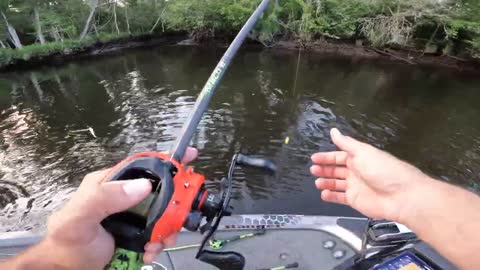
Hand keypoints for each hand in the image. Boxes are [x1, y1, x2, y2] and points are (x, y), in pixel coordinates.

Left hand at [45, 148, 197, 269]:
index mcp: (110, 182)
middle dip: (173, 204)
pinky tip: (150, 252)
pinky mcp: (138, 234)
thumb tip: (144, 185)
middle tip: (177, 218)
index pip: (142, 165)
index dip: (166, 160)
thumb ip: (105, 198)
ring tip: (160, 242)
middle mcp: (124, 196)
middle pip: (160, 191)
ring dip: (167, 228)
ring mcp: (133, 216)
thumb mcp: (80, 217)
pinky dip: (159, 243)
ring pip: (163, 214)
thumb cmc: (68, 242)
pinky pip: (158, 234)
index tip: (189, 157)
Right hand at [310, 128, 427, 221]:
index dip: (326, 157)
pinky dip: (331, 196)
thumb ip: (346, 143)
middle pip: (336, 169)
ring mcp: (356, 186)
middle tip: (313, 169)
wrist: (401, 196)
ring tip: (317, 182)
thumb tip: (334, 131)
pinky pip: (339, 198)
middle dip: (324, 169)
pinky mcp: (355, 200)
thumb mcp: (363, 152)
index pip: (339, 155)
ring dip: (326, 182)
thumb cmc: (385, 171)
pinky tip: (324, 194)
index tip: (314, 158)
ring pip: (336, 183)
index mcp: (359, 158)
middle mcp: (357, 171)